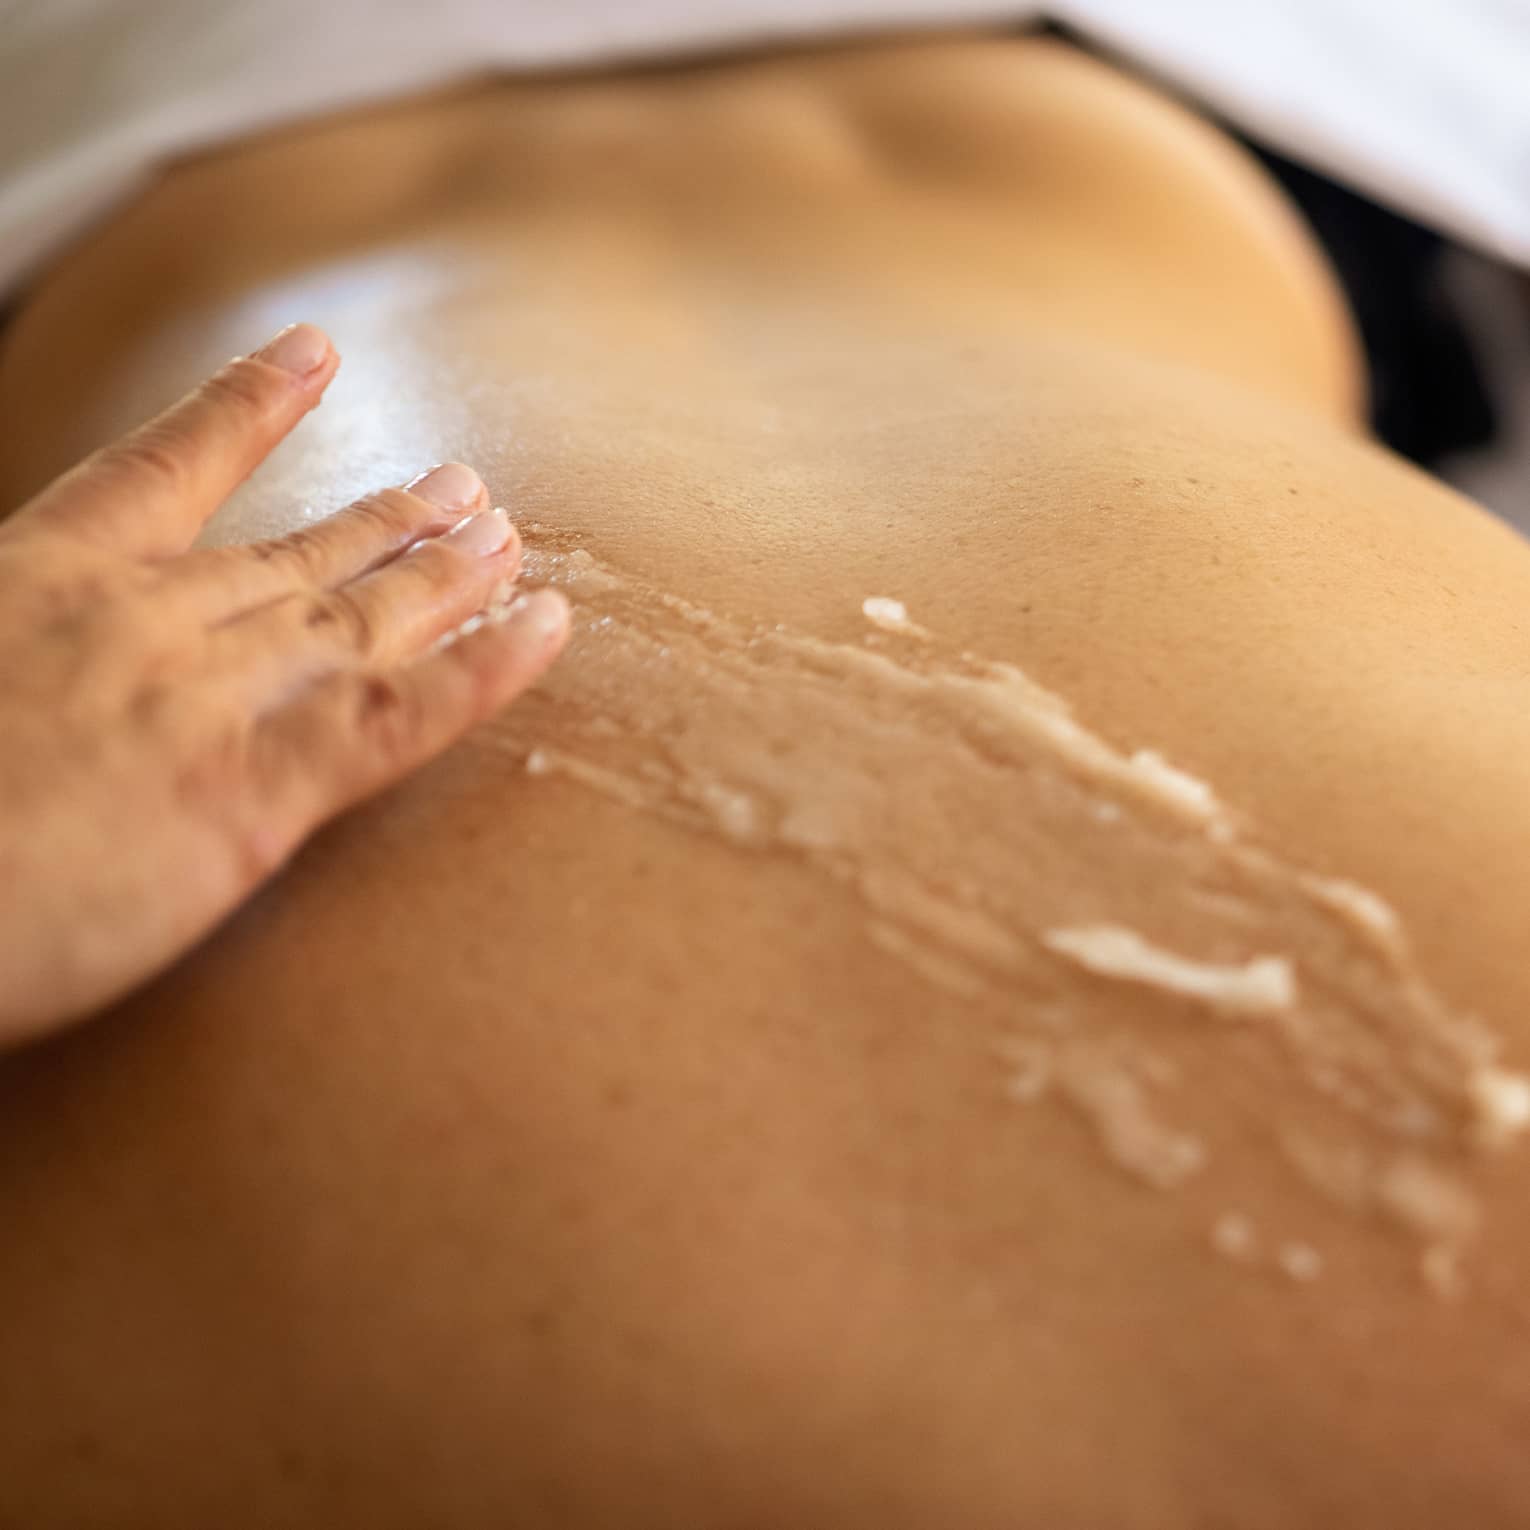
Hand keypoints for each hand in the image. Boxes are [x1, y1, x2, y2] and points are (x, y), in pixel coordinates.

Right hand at [0, 323, 568, 1047]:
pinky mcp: (257, 788)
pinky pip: (402, 715)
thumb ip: (28, 638)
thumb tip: (41, 648)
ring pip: (360, 617)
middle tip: (461, 486)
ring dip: (442, 573)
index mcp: (50, 580)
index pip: (165, 470)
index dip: (246, 408)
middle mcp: (149, 619)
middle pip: (295, 555)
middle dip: (385, 519)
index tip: (311, 351)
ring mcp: (211, 697)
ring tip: (507, 538)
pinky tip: (549, 629)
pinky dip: (484, 669)